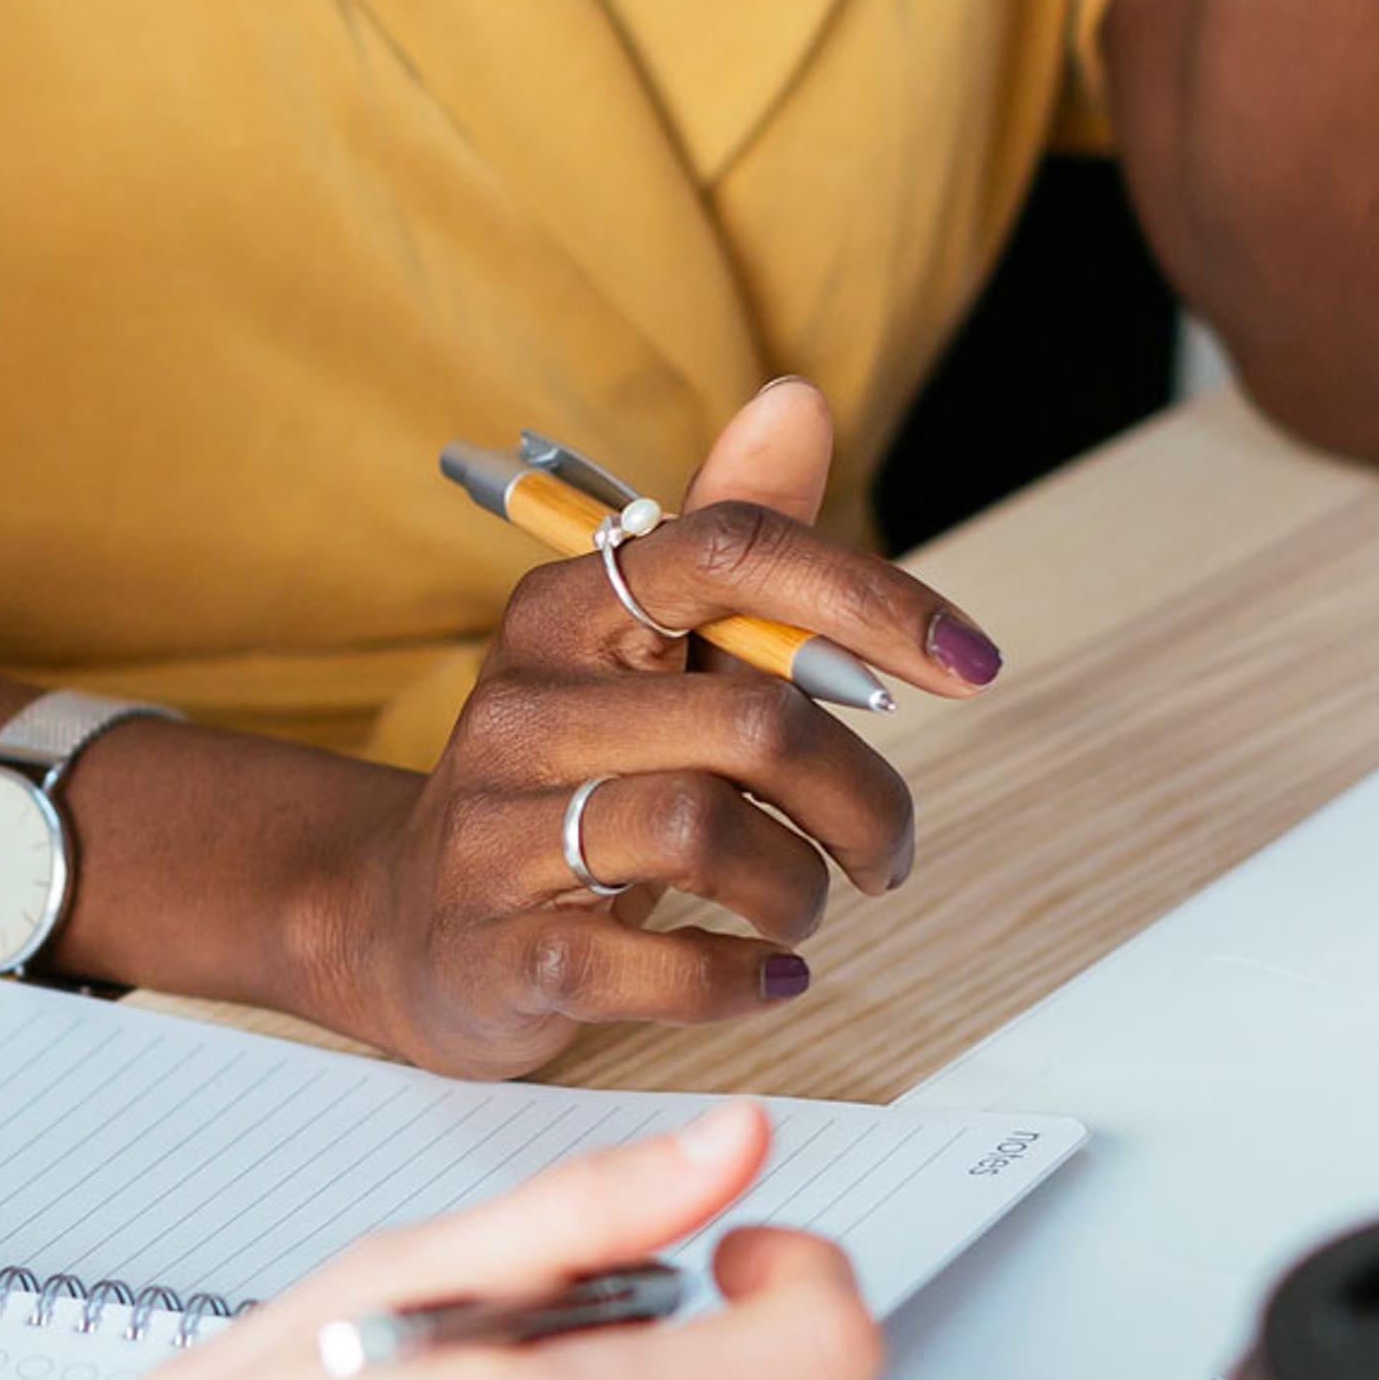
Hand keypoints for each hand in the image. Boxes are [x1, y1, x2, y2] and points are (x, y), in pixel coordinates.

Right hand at [305, 381, 999, 1080]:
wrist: (405, 922)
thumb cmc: (566, 778)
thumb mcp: (641, 657)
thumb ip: (730, 541)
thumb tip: (798, 401)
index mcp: (567, 612)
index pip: (728, 552)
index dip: (871, 599)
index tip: (973, 665)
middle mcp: (523, 706)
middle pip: (752, 720)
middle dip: (862, 798)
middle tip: (886, 851)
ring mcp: (500, 831)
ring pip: (705, 834)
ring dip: (800, 889)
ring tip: (803, 907)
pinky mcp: (501, 951)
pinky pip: (649, 966)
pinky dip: (738, 978)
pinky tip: (768, 974)